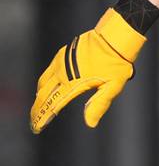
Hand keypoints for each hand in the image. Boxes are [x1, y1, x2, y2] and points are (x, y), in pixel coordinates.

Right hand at [30, 8, 145, 133]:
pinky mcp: (63, 53)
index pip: (54, 104)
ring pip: (43, 83)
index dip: (43, 118)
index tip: (37, 128)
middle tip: (34, 121)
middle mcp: (64, 73)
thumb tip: (90, 124)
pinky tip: (45, 87)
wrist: (115, 37)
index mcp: (74, 83)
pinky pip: (48, 71)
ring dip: (39, 96)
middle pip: (44, 95)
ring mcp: (61, 62)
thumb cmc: (117, 63)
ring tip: (38, 107)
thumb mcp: (113, 86)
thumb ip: (99, 104)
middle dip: (37, 110)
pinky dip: (43, 82)